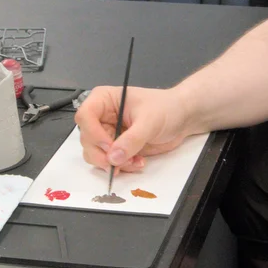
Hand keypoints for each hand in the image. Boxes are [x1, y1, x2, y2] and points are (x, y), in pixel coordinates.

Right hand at [74, 86, 188, 173]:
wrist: (182, 118)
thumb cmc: (166, 108)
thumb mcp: (149, 121)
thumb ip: (131, 140)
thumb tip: (114, 157)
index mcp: (104, 100)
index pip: (85, 116)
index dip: (93, 134)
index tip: (109, 147)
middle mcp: (101, 117)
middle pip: (87, 140)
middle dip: (103, 154)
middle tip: (121, 161)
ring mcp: (107, 134)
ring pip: (95, 154)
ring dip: (113, 163)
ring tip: (134, 161)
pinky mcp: (116, 148)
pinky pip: (109, 162)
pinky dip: (121, 167)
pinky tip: (137, 162)